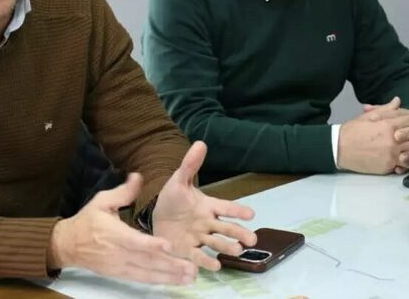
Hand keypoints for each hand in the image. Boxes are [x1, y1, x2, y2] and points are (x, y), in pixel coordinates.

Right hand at [49, 173, 196, 284]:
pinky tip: (175, 281)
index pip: (134, 241)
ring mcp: (120, 266)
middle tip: (191, 268)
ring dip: (169, 276)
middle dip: (170, 265)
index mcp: (114, 233)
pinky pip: (142, 279)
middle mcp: (119, 253)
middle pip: (147, 261)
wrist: (69, 245)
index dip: (152, 245)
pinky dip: (159, 281)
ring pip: (147, 273)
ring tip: (189, 277)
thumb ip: (123, 192)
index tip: (169, 245)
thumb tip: (138, 176)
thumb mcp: (102, 201)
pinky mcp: (121, 274)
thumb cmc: (87, 221)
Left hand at [152, 141, 256, 270]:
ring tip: (237, 251)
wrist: (156, 217)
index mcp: (208, 206)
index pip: (226, 207)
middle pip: (226, 228)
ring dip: (227, 247)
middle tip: (252, 240)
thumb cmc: (173, 199)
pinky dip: (206, 261)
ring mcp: (199, 238)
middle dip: (239, 233)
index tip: (251, 214)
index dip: (237, 210)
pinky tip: (215, 266)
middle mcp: (207, 223)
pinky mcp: (188, 250)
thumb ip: (190, 165)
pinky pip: (199, 256)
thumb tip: (200, 143)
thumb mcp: (179, 180)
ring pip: (216, 243)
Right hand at [339, 98, 408, 173]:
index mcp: (388, 125)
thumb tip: (397, 101)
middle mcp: (393, 139)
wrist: (338, 148)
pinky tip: (402, 156)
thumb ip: (386, 110)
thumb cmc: (352, 131)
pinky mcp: (388, 166)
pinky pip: (405, 164)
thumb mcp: (368, 117)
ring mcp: (392, 154)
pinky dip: (406, 160)